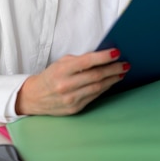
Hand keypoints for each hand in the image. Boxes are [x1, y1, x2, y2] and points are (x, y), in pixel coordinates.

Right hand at [15, 48, 129, 115]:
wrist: (34, 97)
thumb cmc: (50, 76)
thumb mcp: (61, 63)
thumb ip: (80, 60)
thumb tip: (102, 57)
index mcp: (62, 70)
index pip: (87, 62)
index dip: (103, 57)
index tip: (117, 52)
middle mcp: (66, 85)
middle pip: (96, 76)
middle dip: (113, 69)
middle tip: (125, 64)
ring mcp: (71, 99)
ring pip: (97, 87)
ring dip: (113, 79)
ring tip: (122, 72)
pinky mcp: (75, 108)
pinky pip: (94, 97)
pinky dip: (104, 88)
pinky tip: (111, 82)